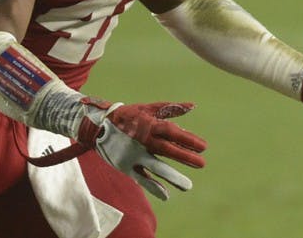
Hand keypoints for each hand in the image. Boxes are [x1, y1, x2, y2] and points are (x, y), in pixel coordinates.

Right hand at [77, 98, 207, 199]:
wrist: (98, 126)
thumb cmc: (129, 115)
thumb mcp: (149, 108)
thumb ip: (171, 109)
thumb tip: (192, 106)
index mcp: (149, 124)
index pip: (172, 132)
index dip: (188, 139)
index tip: (204, 147)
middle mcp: (142, 140)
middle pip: (166, 150)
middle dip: (185, 157)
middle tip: (202, 164)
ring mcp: (133, 154)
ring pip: (155, 167)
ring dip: (171, 176)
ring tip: (187, 186)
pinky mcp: (125, 166)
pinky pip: (141, 178)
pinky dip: (152, 187)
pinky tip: (165, 195)